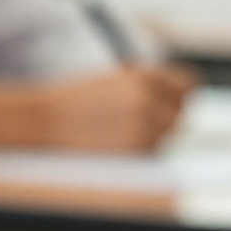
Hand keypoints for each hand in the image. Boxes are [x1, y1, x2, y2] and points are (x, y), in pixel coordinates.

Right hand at [0, 65, 196, 152]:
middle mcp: (149, 102)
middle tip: (142, 120)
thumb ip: (147, 86)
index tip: (170, 99)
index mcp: (146, 77)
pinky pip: (148, 153)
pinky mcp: (132, 153)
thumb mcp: (114, 80)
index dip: (178, 93)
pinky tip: (111, 144)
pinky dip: (136, 150)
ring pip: (164, 137)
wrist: (42, 122)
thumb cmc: (71, 101)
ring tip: (116, 131)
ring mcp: (143, 130)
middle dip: (165, 117)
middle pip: (180, 114)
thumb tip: (175, 99)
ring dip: (149, 136)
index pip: (188, 85)